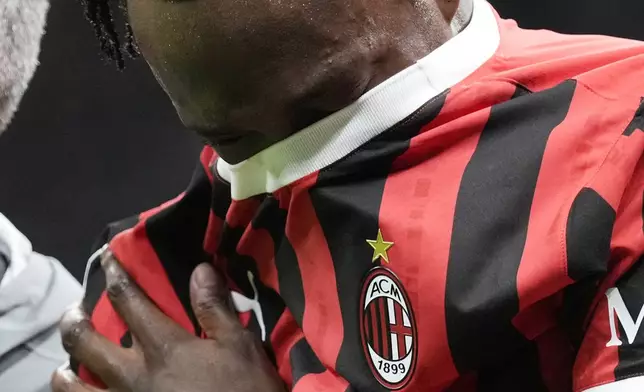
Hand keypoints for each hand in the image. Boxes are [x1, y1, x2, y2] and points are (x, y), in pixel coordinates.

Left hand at [51, 250, 284, 391]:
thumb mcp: (240, 347)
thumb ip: (215, 309)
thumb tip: (199, 269)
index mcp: (163, 347)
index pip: (127, 300)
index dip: (114, 274)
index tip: (105, 257)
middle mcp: (132, 376)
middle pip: (84, 341)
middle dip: (73, 320)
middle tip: (74, 311)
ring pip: (72, 386)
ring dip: (64, 371)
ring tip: (66, 365)